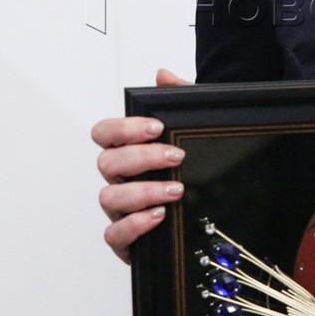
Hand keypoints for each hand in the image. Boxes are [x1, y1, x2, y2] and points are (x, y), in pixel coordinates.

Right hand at [93, 68, 190, 262]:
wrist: (210, 218)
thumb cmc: (193, 171)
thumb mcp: (195, 133)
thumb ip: (180, 100)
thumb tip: (162, 74)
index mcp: (127, 153)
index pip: (104, 134)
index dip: (123, 129)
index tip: (156, 128)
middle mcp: (118, 181)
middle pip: (106, 164)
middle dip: (141, 158)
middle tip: (176, 157)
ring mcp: (119, 211)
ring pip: (109, 198)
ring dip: (142, 192)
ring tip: (175, 191)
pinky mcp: (126, 241)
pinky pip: (114, 234)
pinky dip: (134, 225)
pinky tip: (159, 216)